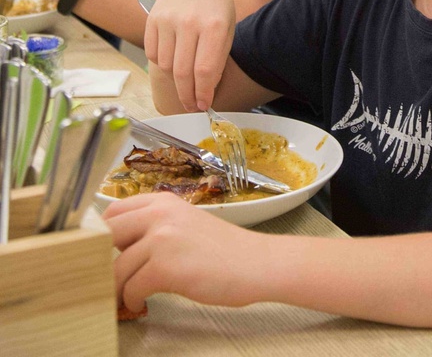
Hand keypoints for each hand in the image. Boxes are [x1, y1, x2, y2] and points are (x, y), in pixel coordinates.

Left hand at [103, 193, 260, 311]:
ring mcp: (162, 238)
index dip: (101, 236)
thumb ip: (154, 226)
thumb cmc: (223, 250)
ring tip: (129, 297)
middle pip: (106, 236)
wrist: (256, 263)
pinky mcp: (166, 267)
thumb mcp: (185, 223)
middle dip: (102, 261)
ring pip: (116, 268)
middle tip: (109, 279)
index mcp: (162, 201)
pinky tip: (144, 303)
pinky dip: (134, 301)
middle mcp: (159, 214)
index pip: (112, 212)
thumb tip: (118, 246)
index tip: (101, 255)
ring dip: (119, 289)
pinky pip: (132, 288)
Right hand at [144, 0, 235, 111]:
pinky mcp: (152, 19)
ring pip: (166, 66)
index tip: (204, 106)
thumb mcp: (227, 31)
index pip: (205, 71)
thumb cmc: (217, 9)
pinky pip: (152, 54)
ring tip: (185, 82)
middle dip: (187, 96)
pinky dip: (162, 64)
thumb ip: (217, 61)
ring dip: (175, 81)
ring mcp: (168, 19)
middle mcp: (189, 22)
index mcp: (214, 26)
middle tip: (192, 106)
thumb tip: (204, 92)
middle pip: (183, 73)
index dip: (203, 94)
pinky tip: (173, 62)